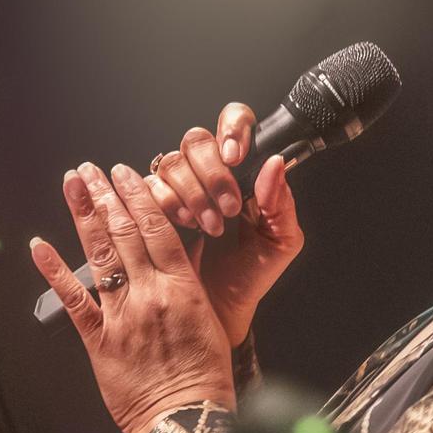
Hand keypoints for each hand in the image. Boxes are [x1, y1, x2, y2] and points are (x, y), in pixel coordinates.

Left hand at [30, 162, 235, 432]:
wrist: (185, 421)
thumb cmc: (203, 376)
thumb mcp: (210, 318)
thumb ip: (190, 281)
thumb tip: (180, 247)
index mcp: (183, 288)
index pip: (159, 229)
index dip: (138, 196)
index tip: (125, 173)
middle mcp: (150, 295)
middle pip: (125, 233)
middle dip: (106, 196)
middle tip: (91, 169)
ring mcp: (121, 317)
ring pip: (101, 256)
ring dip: (84, 216)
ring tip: (73, 186)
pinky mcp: (99, 341)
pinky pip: (74, 301)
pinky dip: (54, 271)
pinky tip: (39, 246)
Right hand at [143, 102, 303, 345]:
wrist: (221, 310)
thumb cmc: (251, 276)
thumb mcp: (279, 242)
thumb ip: (282, 203)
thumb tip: (274, 165)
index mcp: (243, 172)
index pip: (234, 122)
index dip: (231, 130)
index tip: (235, 157)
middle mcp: (208, 172)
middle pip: (197, 140)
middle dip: (211, 172)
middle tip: (226, 207)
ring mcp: (179, 187)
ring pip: (173, 162)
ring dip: (192, 193)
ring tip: (209, 226)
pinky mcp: (153, 206)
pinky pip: (150, 186)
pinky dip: (168, 204)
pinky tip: (185, 226)